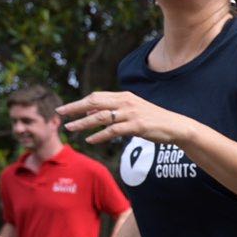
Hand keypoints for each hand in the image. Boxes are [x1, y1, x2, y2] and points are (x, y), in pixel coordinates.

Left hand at [58, 91, 195, 145]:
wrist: (176, 126)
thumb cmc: (153, 120)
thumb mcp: (132, 112)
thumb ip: (112, 111)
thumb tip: (89, 113)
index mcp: (124, 96)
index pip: (96, 96)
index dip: (79, 102)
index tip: (65, 108)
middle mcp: (126, 102)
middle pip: (94, 102)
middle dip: (75, 108)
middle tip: (60, 113)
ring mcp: (131, 113)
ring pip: (101, 117)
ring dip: (83, 123)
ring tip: (70, 128)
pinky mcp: (137, 126)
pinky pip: (113, 130)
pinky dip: (100, 135)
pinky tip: (90, 140)